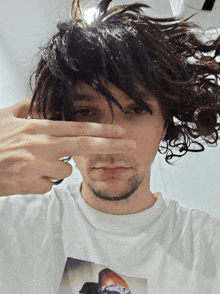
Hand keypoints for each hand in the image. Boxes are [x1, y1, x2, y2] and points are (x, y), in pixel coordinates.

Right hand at [0, 99, 135, 195]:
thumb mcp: (5, 116)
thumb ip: (26, 107)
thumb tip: (40, 103)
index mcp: (38, 128)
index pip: (77, 127)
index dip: (101, 129)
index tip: (119, 130)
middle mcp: (41, 144)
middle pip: (84, 143)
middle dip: (111, 144)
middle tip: (131, 144)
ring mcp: (36, 164)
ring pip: (65, 169)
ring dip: (56, 169)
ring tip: (34, 165)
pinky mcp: (30, 184)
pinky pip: (48, 185)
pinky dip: (41, 182)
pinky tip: (25, 178)